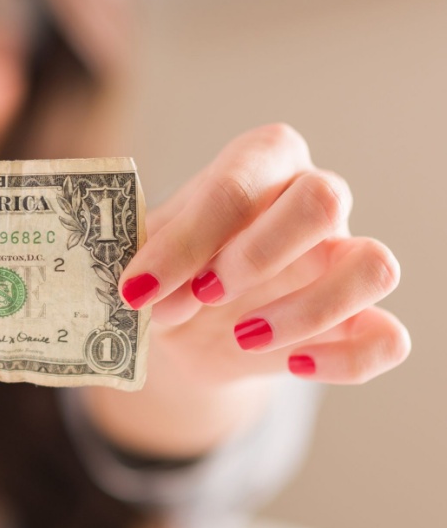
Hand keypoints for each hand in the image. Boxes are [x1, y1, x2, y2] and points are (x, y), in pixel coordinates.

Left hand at [120, 123, 409, 385]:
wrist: (185, 327)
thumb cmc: (167, 270)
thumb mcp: (145, 256)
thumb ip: (145, 263)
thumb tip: (143, 291)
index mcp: (259, 163)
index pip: (240, 181)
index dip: (188, 239)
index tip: (139, 288)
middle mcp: (314, 199)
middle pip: (325, 198)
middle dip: (256, 255)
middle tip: (202, 294)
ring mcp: (344, 259)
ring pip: (374, 266)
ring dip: (307, 310)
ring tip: (242, 335)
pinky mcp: (358, 320)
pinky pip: (389, 338)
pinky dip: (347, 359)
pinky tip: (294, 364)